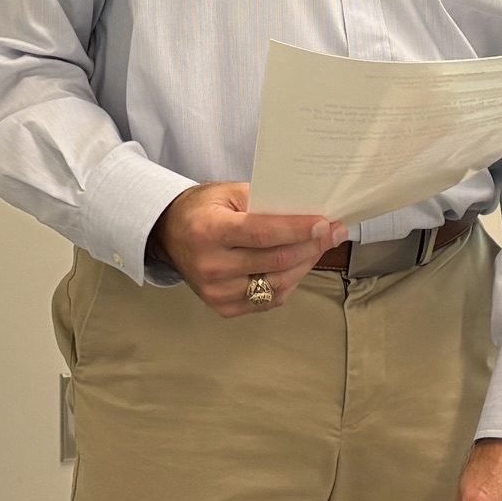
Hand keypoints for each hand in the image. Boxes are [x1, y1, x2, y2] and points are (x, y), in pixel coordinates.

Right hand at [148, 181, 346, 316]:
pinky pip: (270, 299)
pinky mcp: (224, 307)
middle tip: (333, 232)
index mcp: (209, 232)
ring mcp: (217, 292)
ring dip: (305, 264)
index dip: (298, 229)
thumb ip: (264, 202)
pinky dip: (289, 282)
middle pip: (276, 260)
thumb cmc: (201, 210)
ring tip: (319, 246)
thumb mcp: (227, 193)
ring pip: (279, 283)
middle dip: (311, 245)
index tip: (325, 223)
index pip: (262, 233)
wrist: (168, 235)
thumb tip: (307, 214)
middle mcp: (211, 266)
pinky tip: (297, 265)